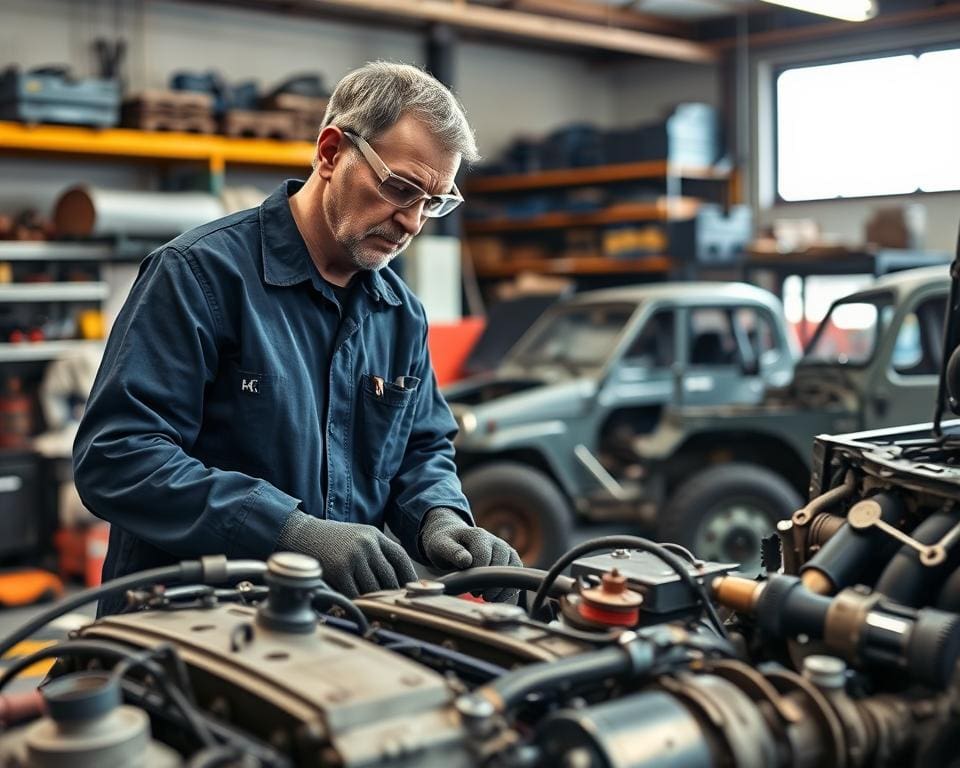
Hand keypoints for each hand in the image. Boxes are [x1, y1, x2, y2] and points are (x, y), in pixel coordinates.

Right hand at [277, 512, 417, 596]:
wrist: (299, 533)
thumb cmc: (328, 540)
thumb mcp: (356, 537)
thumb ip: (374, 552)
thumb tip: (394, 579)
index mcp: (374, 535)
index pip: (400, 557)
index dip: (409, 576)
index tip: (412, 590)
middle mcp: (367, 544)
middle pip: (389, 577)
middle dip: (391, 594)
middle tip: (392, 607)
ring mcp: (354, 556)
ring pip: (373, 588)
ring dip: (373, 602)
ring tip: (374, 611)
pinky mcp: (339, 569)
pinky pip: (355, 594)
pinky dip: (357, 604)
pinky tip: (356, 608)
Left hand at [419, 507, 522, 601]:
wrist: (453, 539)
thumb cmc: (445, 543)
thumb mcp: (441, 544)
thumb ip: (453, 551)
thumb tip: (467, 561)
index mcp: (478, 535)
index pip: (483, 557)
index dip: (476, 573)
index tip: (466, 583)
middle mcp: (495, 541)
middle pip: (501, 564)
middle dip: (490, 583)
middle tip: (477, 594)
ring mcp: (505, 550)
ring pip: (513, 570)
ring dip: (503, 588)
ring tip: (487, 598)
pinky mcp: (510, 561)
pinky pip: (517, 577)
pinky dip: (510, 590)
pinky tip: (496, 599)